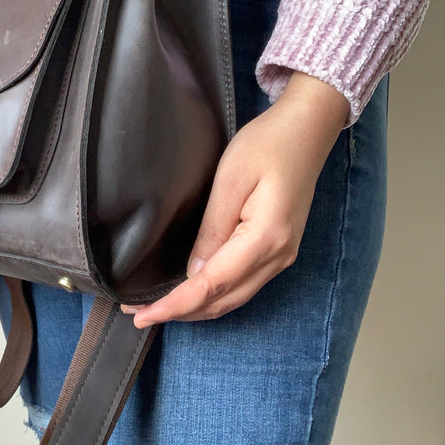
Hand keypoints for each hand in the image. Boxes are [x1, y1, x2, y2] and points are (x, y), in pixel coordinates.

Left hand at [122, 72, 350, 326]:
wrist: (307, 130)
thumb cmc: (268, 145)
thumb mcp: (231, 180)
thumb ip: (212, 229)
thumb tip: (193, 272)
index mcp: (266, 238)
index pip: (212, 286)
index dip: (174, 304)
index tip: (142, 313)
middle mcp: (278, 257)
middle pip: (223, 301)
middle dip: (179, 313)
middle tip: (137, 312)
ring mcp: (282, 256)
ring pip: (233, 299)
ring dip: (195, 308)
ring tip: (155, 307)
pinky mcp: (278, 250)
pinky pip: (242, 285)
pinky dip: (213, 296)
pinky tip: (191, 293)